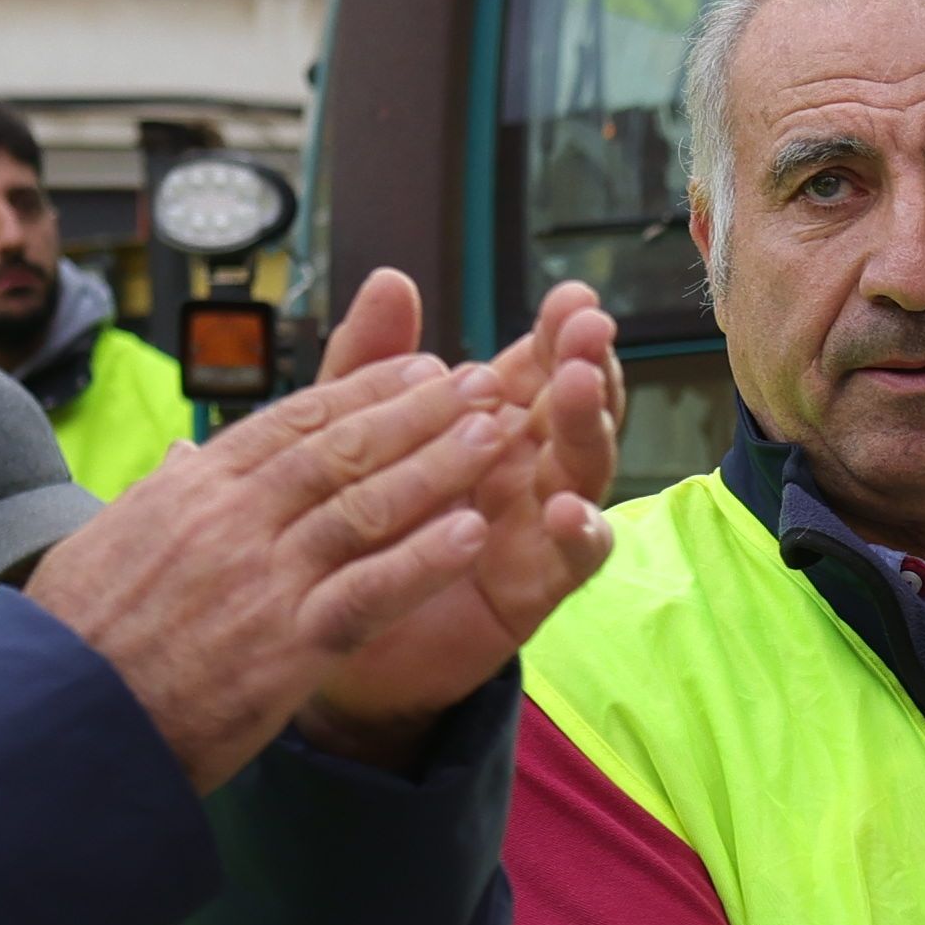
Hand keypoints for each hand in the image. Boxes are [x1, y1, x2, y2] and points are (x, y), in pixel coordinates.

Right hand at [17, 345, 547, 789]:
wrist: (61, 723)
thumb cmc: (78, 640)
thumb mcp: (109, 542)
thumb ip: (160, 496)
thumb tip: (181, 457)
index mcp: (190, 489)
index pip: (292, 422)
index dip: (364, 389)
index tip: (418, 366)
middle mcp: (229, 519)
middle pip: (341, 449)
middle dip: (419, 410)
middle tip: (482, 380)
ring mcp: (261, 580)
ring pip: (365, 507)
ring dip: (438, 467)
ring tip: (496, 435)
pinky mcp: (285, 646)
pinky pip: (369, 592)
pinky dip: (423, 561)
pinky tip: (474, 534)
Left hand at [292, 273, 622, 763]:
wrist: (335, 646)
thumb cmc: (353, 537)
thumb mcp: (349, 439)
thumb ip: (369, 363)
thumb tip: (392, 278)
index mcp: (486, 429)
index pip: (535, 369)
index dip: (557, 333)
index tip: (573, 296)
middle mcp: (523, 473)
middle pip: (572, 411)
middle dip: (587, 366)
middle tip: (588, 330)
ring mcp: (536, 531)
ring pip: (585, 472)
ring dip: (588, 428)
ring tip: (580, 388)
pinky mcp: (534, 591)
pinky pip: (575, 561)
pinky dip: (580, 534)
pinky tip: (567, 509)